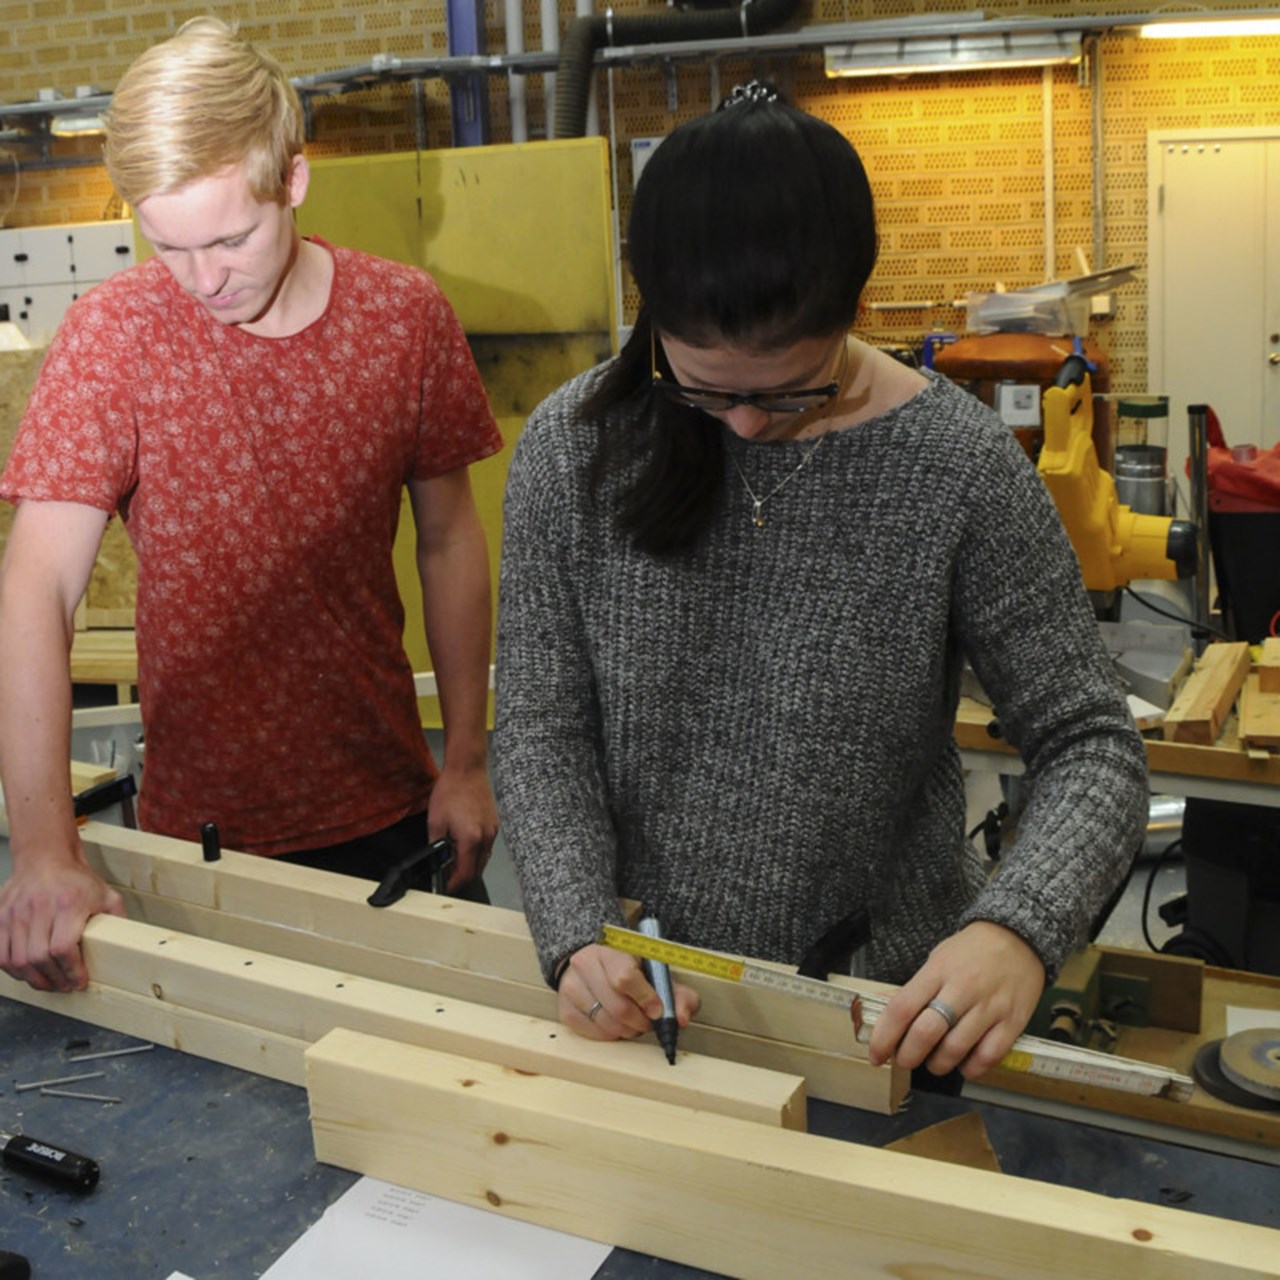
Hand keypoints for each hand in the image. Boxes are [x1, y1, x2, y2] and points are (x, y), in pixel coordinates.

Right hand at [0, 856, 125, 992]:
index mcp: (68, 903)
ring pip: (17, 960)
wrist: (46, 858)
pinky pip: (0, 954)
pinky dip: (13, 970)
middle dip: (54, 979)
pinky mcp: (0, 917)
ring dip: (34, 979)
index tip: (79, 981)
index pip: (63, 948)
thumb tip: (127, 943)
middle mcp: (38, 909)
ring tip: (49, 983)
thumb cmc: (76, 880)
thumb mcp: (106, 895)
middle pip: (39, 958)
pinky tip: (28, 972)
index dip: (71, 971)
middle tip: (65, 986)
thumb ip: (116, 918)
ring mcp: (15, 913)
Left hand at [426, 764, 497, 889]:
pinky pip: (487, 847)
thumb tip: (436, 862)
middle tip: (447, 876)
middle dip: (462, 877)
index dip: (453, 884)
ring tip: (453, 861)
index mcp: (471, 840)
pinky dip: (476, 853)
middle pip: (477, 870)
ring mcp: (493, 831)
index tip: (444, 886)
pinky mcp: (494, 824)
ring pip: (483, 859)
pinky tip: (464, 846)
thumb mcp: (435, 822)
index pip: (465, 874)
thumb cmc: (450, 792)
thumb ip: (436, 846)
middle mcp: (486, 838)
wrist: (467, 770)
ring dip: (470, 865)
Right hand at [557, 942, 700, 1041]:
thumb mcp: (657, 973)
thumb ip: (678, 994)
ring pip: (605, 1023)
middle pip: (617, 1006)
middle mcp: (586, 964)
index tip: (657, 1010)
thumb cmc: (630, 969)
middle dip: (639, 1021)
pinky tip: (615, 1024)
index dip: (645, 998)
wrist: (594, 963)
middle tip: (648, 1022)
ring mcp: (572, 987)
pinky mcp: (565, 1009)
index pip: (625, 977)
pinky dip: (609, 1035)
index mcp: (612, 950)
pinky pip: (592, 1033)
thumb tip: (682, 1018)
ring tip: (632, 1023)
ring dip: (626, 1031)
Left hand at [867, 921, 1044, 1081]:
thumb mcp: (937, 959)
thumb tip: (891, 1016)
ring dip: (938, 1065)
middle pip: (926, 1033)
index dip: (884, 1036)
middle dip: (908, 1056)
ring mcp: (989, 1007)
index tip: (876, 1054)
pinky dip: (971, 1068)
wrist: (1019, 937)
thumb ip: (917, 989)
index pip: (902, 1008)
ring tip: (933, 1063)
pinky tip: (964, 1064)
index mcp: (937, 972)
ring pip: (955, 1049)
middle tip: (904, 1061)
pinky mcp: (1013, 1022)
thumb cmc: (973, 950)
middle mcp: (962, 989)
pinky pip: (988, 1056)